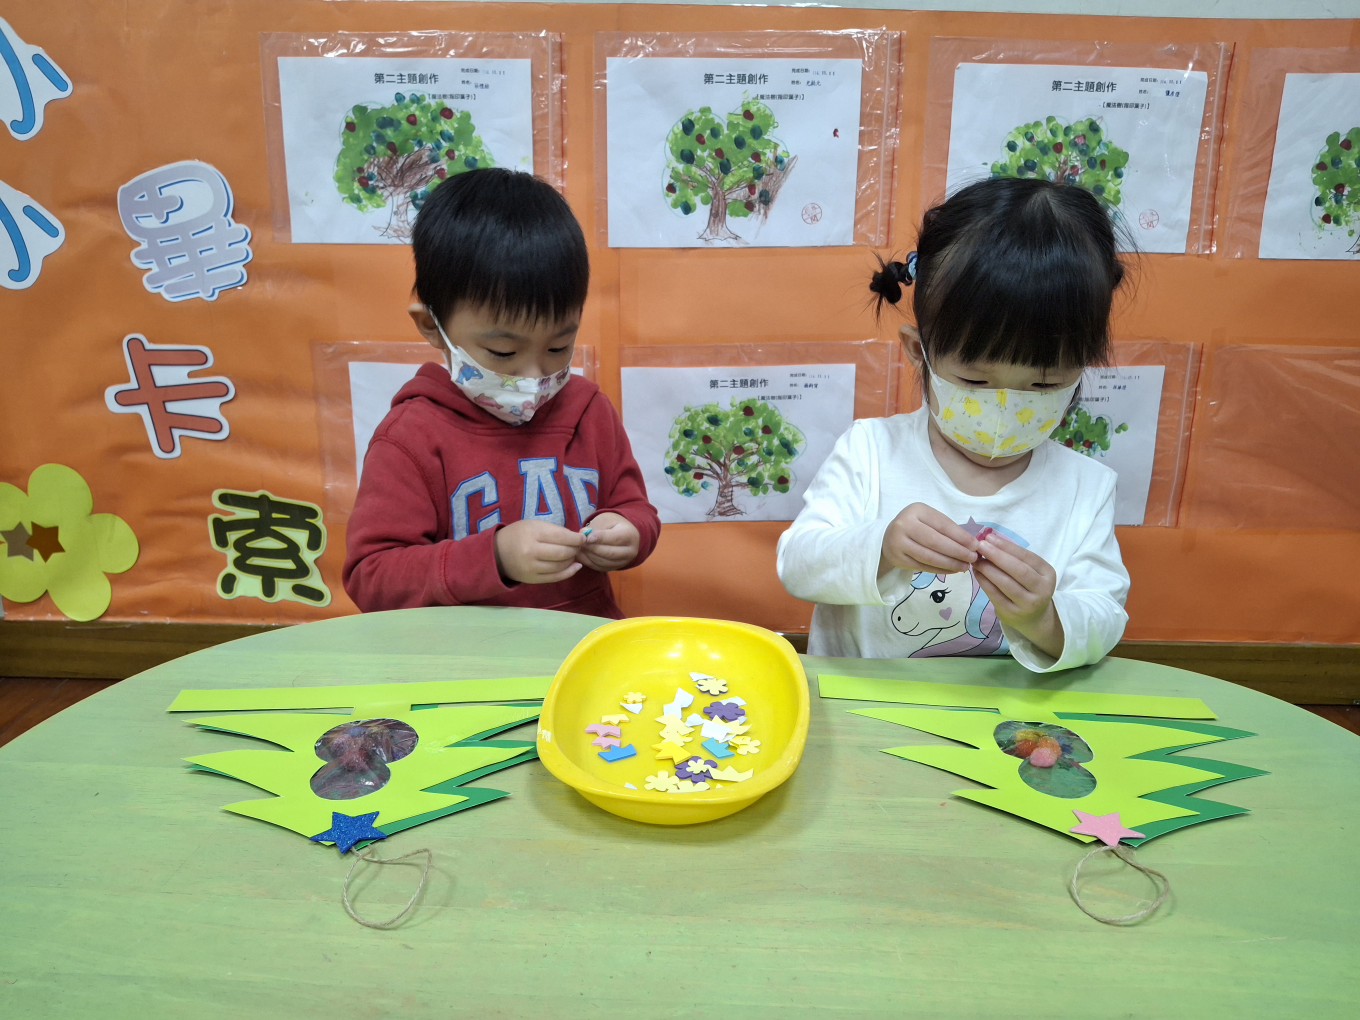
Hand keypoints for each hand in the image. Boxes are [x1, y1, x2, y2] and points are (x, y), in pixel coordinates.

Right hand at [494, 520, 583, 584]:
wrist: (497, 553)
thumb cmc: (519, 535)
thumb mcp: (534, 525)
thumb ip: (555, 531)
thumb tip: (578, 537)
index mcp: (532, 534)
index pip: (562, 537)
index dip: (576, 539)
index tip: (583, 538)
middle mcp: (531, 552)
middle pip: (563, 553)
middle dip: (575, 550)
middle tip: (579, 547)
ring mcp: (531, 568)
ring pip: (560, 566)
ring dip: (572, 560)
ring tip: (574, 555)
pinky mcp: (532, 579)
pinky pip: (555, 577)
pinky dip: (569, 572)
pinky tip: (575, 566)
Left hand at [575, 512, 639, 572]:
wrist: (622, 535)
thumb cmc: (612, 524)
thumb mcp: (606, 520)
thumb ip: (595, 527)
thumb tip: (583, 534)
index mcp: (629, 535)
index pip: (615, 538)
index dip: (600, 538)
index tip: (587, 537)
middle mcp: (630, 551)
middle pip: (609, 553)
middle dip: (592, 548)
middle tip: (580, 543)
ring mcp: (623, 562)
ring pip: (603, 562)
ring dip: (588, 555)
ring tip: (579, 548)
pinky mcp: (614, 568)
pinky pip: (599, 567)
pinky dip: (588, 562)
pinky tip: (580, 554)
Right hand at [880, 503, 978, 575]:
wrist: (890, 539)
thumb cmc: (917, 527)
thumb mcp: (930, 520)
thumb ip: (948, 529)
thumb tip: (973, 545)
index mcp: (916, 510)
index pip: (942, 524)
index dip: (961, 536)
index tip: (975, 545)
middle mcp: (904, 524)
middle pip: (936, 541)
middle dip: (957, 551)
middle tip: (973, 558)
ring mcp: (898, 542)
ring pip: (929, 556)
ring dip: (950, 563)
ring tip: (965, 566)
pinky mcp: (898, 559)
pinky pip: (923, 566)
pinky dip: (940, 569)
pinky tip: (952, 570)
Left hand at [972, 532, 1063, 656]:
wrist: (1033, 618)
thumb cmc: (1029, 587)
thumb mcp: (1031, 571)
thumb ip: (1015, 557)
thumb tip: (991, 539)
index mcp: (1048, 574)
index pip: (1027, 557)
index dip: (1007, 546)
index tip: (989, 537)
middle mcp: (1042, 589)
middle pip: (1018, 570)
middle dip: (997, 555)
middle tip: (980, 545)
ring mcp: (1027, 603)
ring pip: (1005, 583)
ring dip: (988, 568)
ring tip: (975, 559)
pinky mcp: (1012, 613)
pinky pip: (995, 594)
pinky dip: (984, 581)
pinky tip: (976, 572)